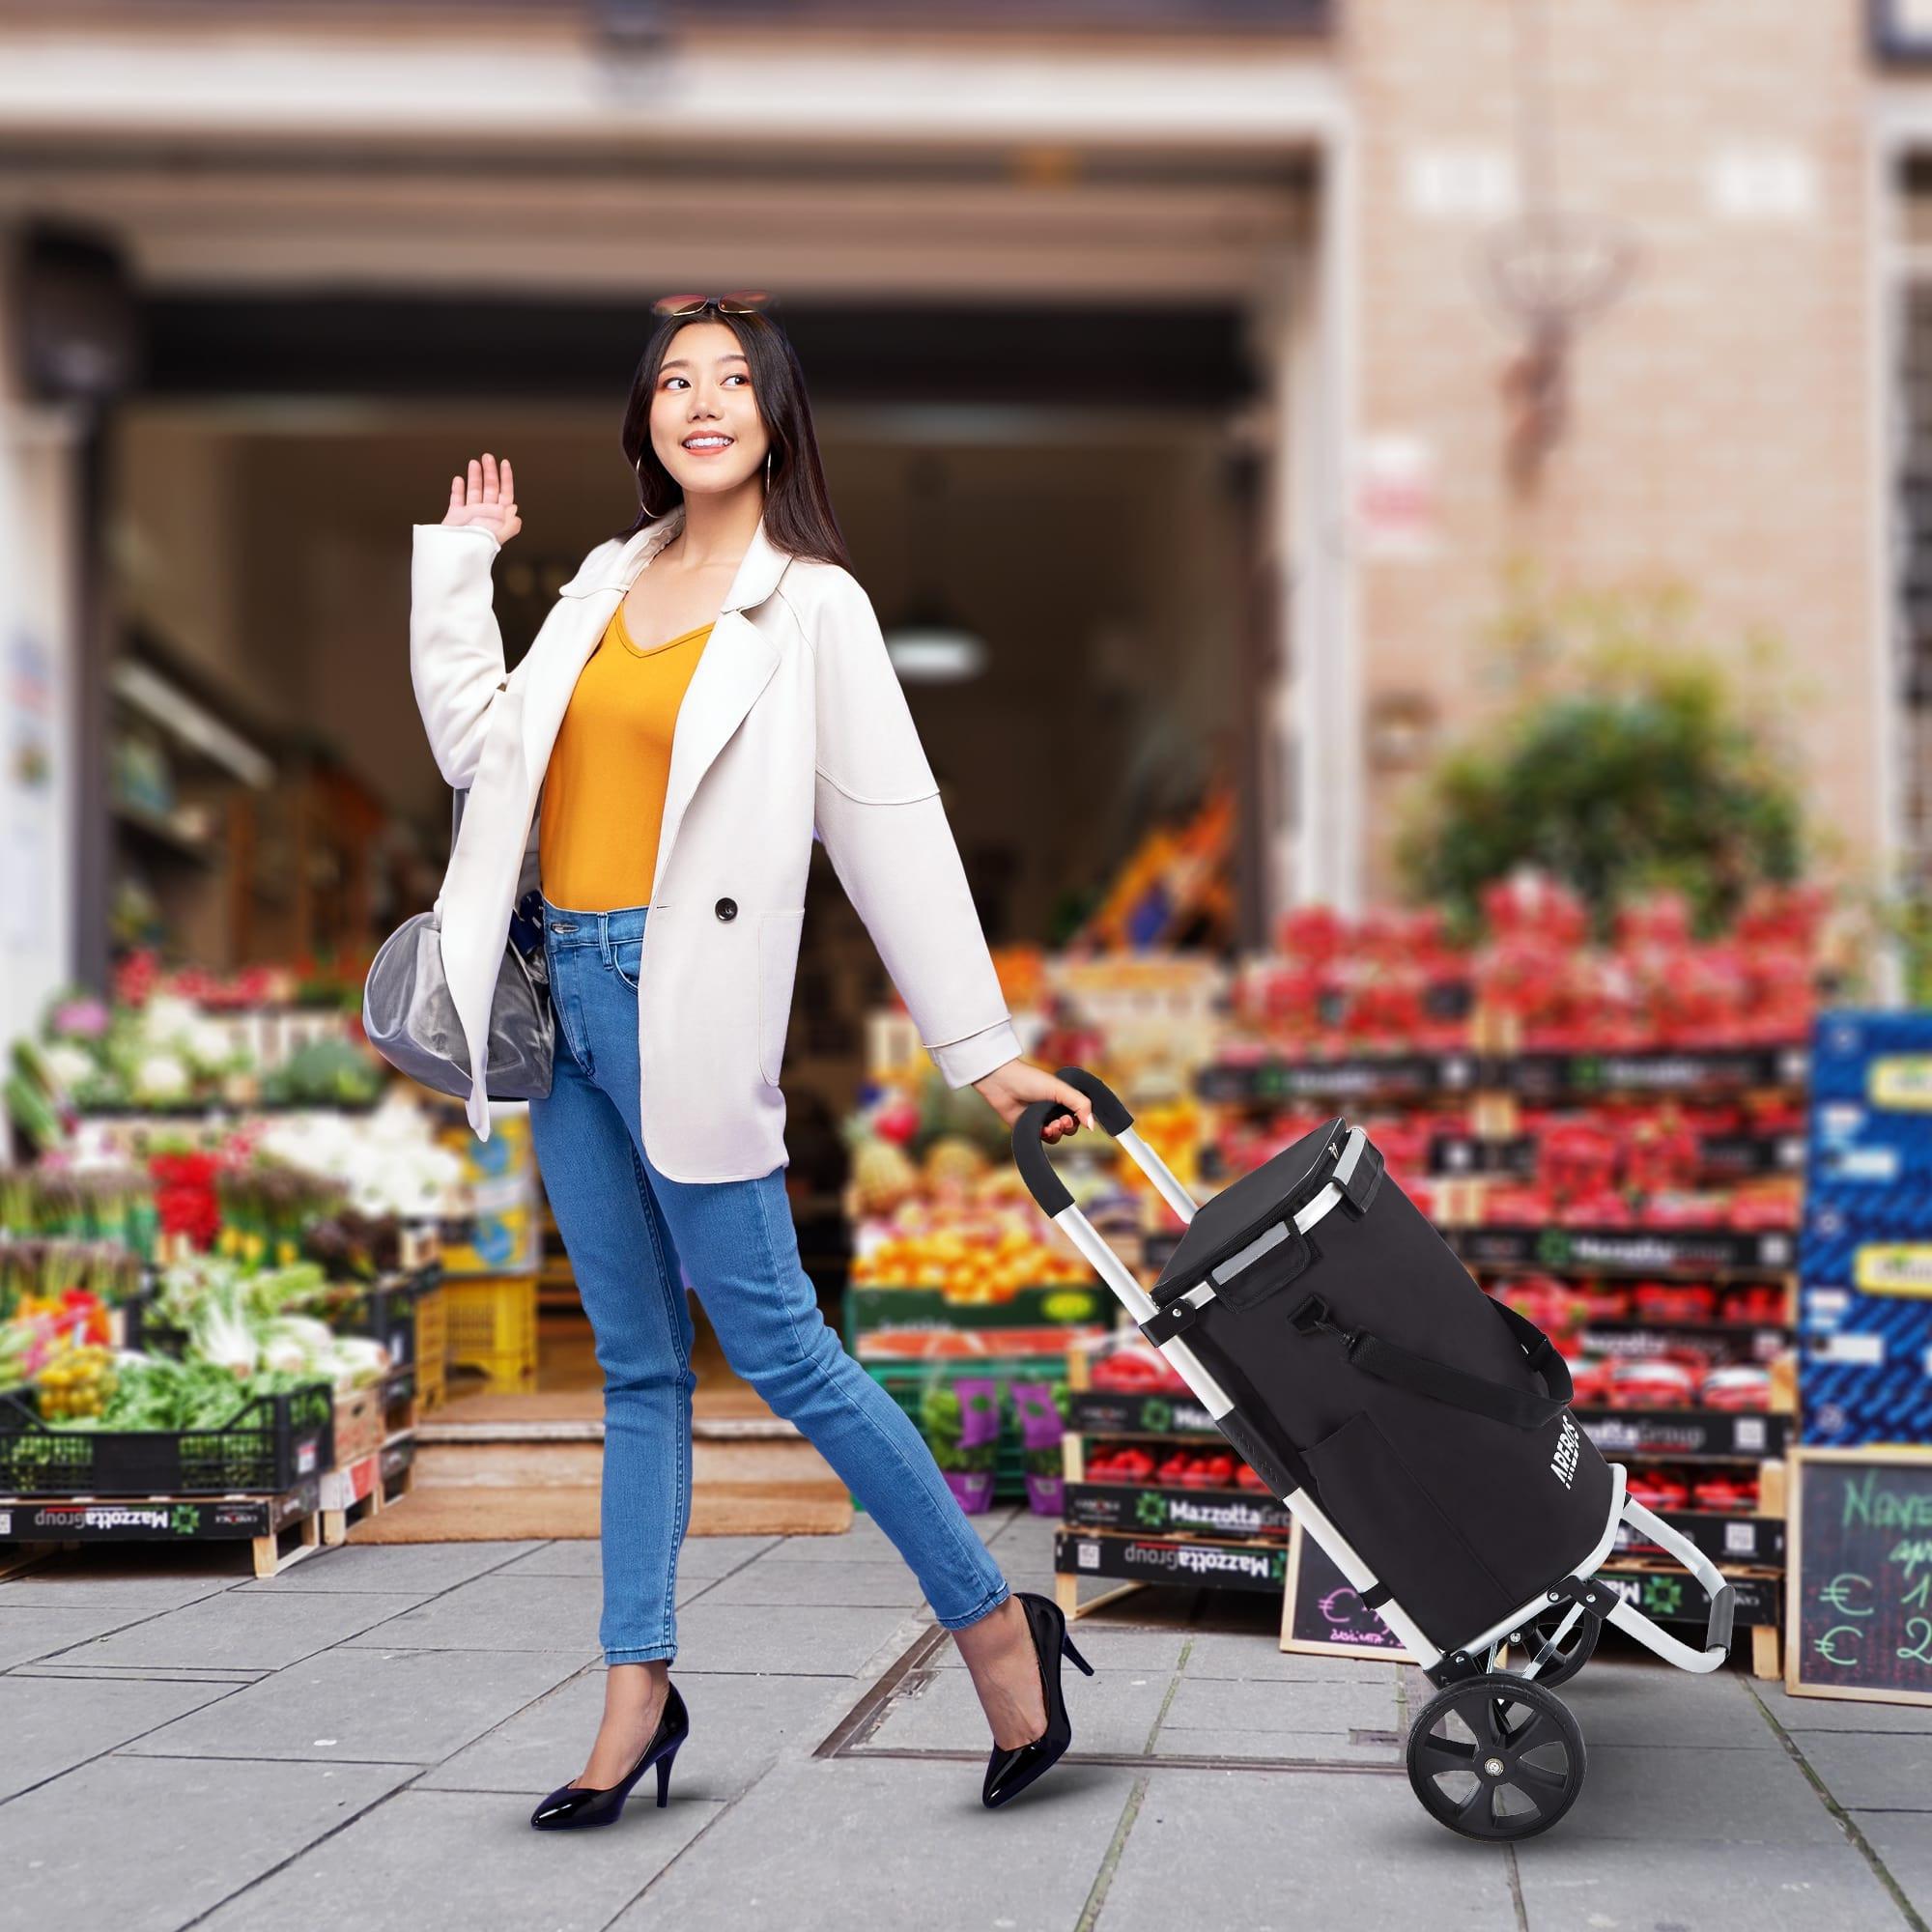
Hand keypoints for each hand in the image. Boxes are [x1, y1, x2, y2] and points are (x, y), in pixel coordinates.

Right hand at [442, 452, 521, 543]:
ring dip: (474, 476)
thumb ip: (509, 524)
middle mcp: (485, 513)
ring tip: (474, 462)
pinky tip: (459, 479)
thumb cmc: (479, 546)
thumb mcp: (498, 535)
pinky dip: (458, 490)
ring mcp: (470, 514)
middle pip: (489, 488)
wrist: (457, 555)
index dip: (506, 478)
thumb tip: (514, 510)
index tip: (505, 463)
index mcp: (498, 517)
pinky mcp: (455, 517)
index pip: (505, 494)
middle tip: (487, 456)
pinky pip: (457, 500)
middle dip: (489, 472)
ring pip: (473, 491)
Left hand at [971, 1058, 1096, 1143]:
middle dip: (1068, 1127)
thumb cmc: (1030, 1080)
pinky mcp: (1029, 1128)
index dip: (1080, 1119)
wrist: (1003, 1083)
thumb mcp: (1060, 1088)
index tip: (1074, 1117)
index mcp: (1063, 1097)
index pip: (1079, 1114)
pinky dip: (1045, 1136)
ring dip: (1057, 1133)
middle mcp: (1053, 1109)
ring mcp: (1041, 1119)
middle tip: (1061, 1120)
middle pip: (1070, 1128)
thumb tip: (1092, 1125)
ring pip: (1057, 1135)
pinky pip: (1042, 1139)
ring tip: (1051, 1126)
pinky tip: (1042, 1129)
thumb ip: (1080, 1104)